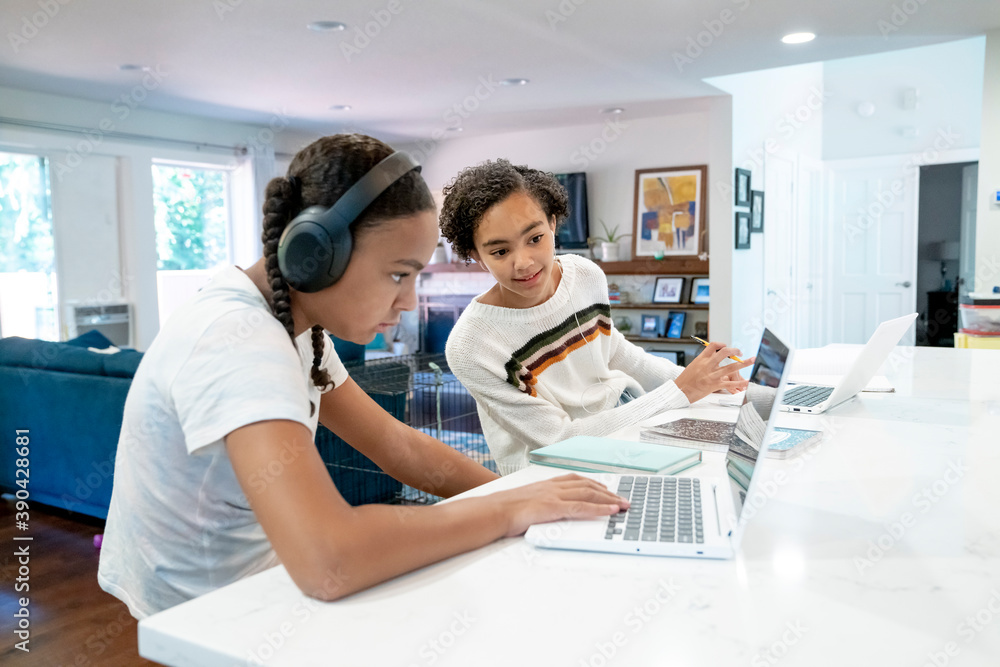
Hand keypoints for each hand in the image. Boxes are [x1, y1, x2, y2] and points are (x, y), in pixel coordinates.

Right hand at [492, 474, 628, 536]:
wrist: (493, 511)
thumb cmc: (504, 510)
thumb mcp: (525, 502)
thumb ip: (539, 504)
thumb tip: (545, 512)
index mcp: (546, 484)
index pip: (575, 479)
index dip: (594, 483)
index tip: (606, 488)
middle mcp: (553, 486)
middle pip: (587, 485)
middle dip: (608, 492)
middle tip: (623, 499)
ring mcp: (554, 496)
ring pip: (588, 493)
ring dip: (609, 499)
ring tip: (624, 505)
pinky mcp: (553, 507)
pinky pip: (581, 507)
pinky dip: (599, 508)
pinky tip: (612, 511)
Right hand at [674, 341, 754, 402]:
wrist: (680, 391)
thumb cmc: (685, 380)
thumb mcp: (693, 366)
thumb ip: (703, 362)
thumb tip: (712, 358)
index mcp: (701, 359)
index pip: (714, 346)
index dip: (722, 344)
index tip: (726, 347)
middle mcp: (708, 365)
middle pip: (725, 352)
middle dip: (735, 351)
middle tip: (740, 352)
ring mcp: (712, 375)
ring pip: (732, 367)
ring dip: (744, 363)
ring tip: (752, 360)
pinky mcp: (715, 385)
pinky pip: (731, 383)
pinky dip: (741, 383)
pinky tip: (748, 382)